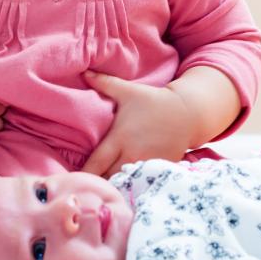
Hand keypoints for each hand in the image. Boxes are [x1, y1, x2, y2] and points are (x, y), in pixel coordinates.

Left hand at [80, 70, 195, 177]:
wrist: (186, 113)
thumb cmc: (153, 101)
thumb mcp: (128, 91)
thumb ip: (104, 83)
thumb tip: (84, 72)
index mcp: (119, 139)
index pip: (96, 164)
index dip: (84, 174)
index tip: (74, 180)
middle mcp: (131, 155)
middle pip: (107, 179)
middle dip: (97, 183)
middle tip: (86, 185)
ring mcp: (145, 165)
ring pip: (124, 183)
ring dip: (114, 185)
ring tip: (103, 188)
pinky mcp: (158, 169)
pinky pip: (140, 182)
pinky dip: (132, 185)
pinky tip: (125, 185)